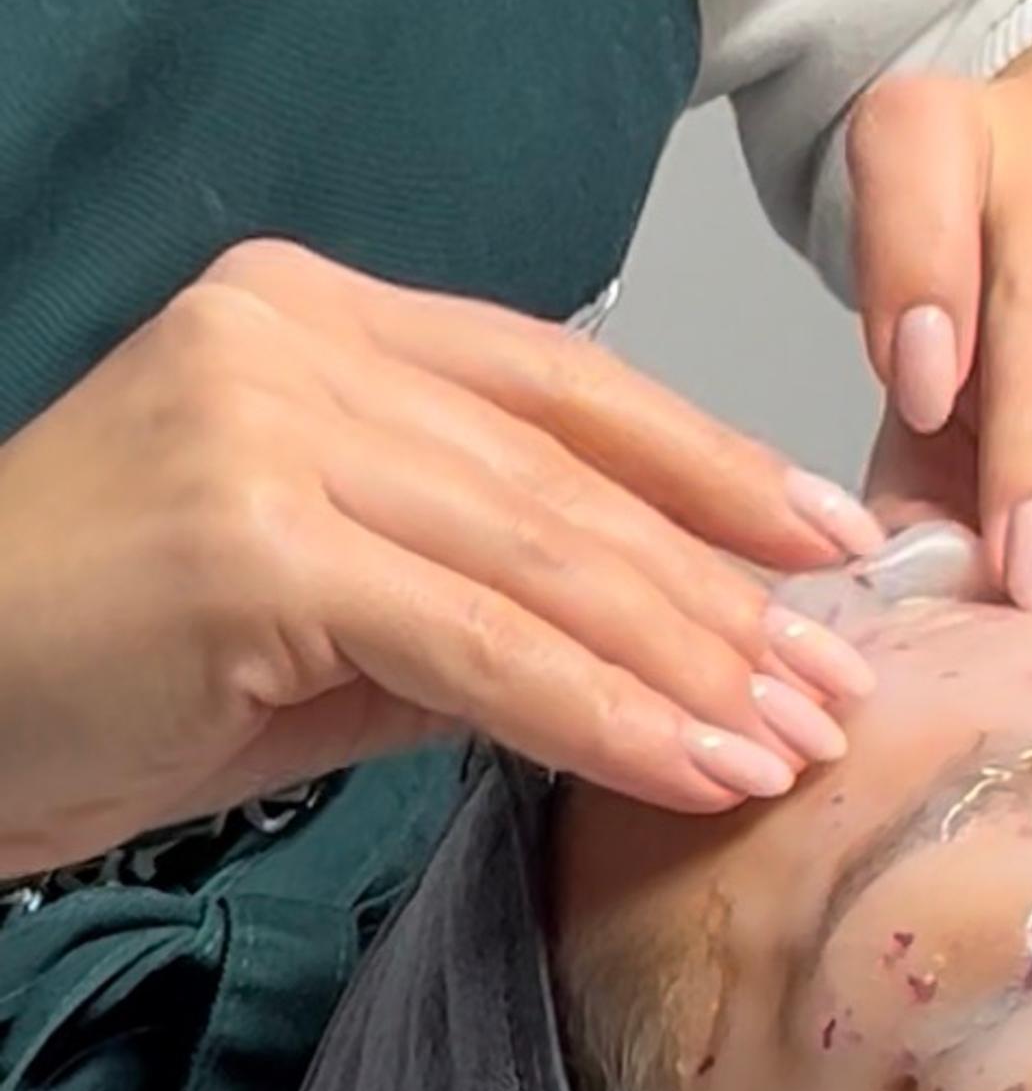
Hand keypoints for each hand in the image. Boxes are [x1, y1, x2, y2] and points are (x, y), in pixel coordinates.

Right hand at [0, 239, 886, 880]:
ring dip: (692, 668)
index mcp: (322, 320)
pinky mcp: (250, 544)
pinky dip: (603, 717)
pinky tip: (696, 770)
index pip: (568, 385)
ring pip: (545, 560)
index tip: (838, 546)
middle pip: (574, 481)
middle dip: (730, 598)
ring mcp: (266, 428)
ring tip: (797, 746)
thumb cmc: (128, 659)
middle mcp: (294, 341)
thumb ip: (486, 588)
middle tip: (844, 689)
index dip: (717, 466)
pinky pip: (481, 647)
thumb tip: (678, 644)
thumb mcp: (336, 601)